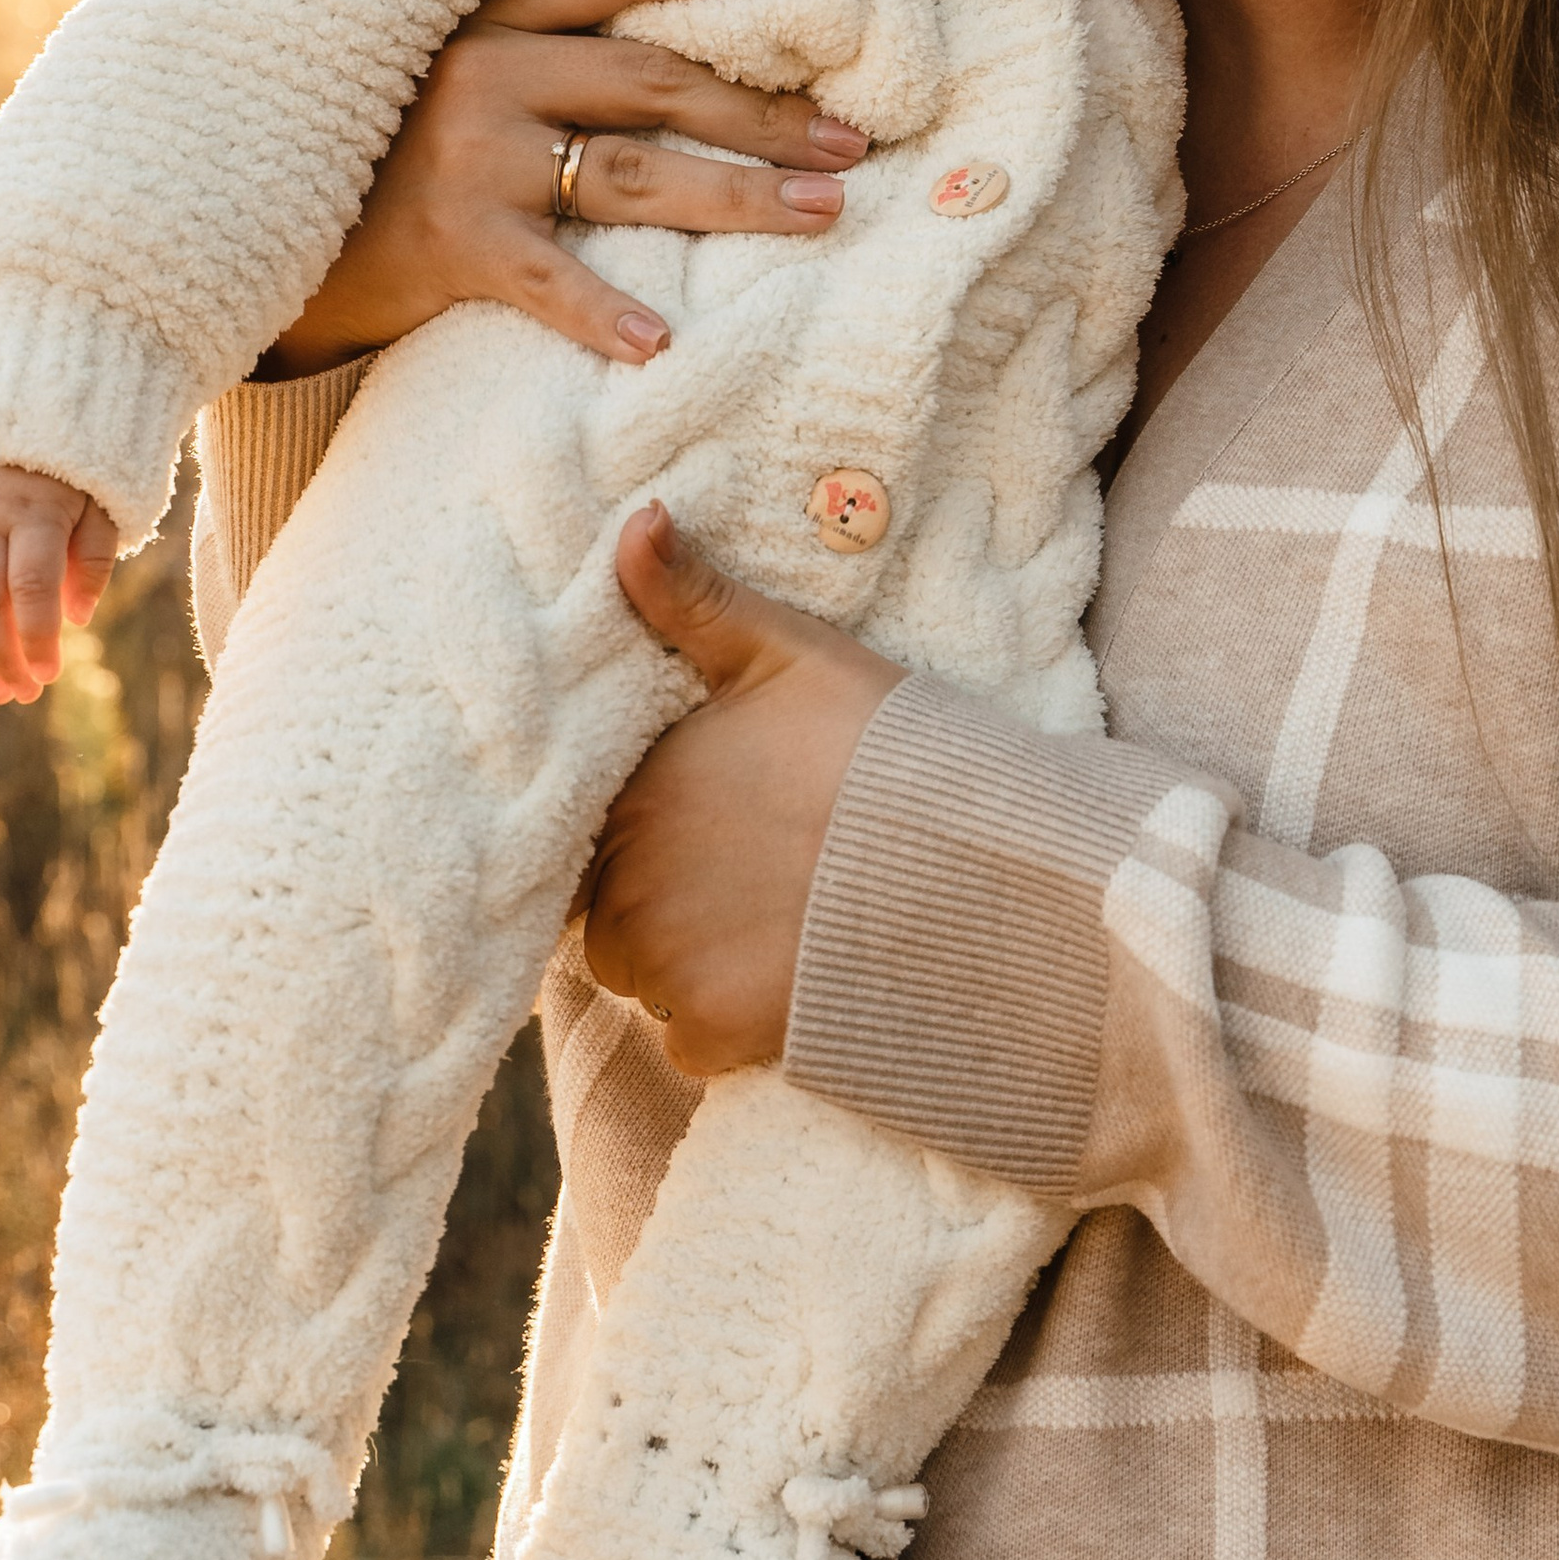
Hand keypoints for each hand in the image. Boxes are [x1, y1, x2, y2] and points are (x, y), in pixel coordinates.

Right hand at [0, 462, 119, 706]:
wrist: (13, 402)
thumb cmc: (71, 462)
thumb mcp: (100, 498)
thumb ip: (94, 556)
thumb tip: (77, 619)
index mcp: (37, 511)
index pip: (33, 588)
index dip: (39, 637)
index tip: (50, 676)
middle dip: (4, 655)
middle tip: (21, 694)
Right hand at [264, 0, 870, 376]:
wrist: (245, 221)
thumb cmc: (372, 146)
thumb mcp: (441, 65)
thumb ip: (538, 46)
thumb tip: (679, 54)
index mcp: (485, 11)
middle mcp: (480, 66)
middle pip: (652, 77)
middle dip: (763, 108)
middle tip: (854, 137)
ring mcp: (463, 154)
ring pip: (629, 169)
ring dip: (737, 193)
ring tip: (823, 212)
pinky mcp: (444, 243)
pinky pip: (545, 277)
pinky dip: (605, 311)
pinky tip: (664, 344)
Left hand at [580, 504, 899, 1075]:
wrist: (972, 869)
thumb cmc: (882, 750)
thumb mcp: (790, 653)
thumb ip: (695, 598)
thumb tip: (631, 520)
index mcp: (635, 789)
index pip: (587, 825)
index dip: (637, 830)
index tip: (694, 828)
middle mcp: (626, 883)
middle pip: (605, 910)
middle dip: (658, 900)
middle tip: (747, 876)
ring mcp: (665, 965)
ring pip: (640, 977)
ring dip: (683, 963)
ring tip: (770, 925)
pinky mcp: (709, 1033)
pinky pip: (685, 1040)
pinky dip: (725, 1024)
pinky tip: (789, 978)